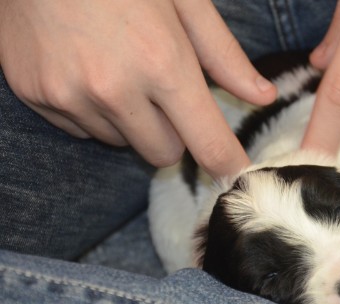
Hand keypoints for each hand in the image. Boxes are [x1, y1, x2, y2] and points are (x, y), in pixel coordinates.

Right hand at [0, 0, 276, 176]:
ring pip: (122, 143)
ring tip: (119, 70)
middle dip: (173, 134)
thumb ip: (223, 55)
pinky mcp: (37, 96)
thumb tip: (263, 96)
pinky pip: (82, 130)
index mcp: (161, 62)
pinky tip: (87, 70)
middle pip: (164, 154)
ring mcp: (70, 95)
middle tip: (164, 94)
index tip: (236, 173)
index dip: (227, 163)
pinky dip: (94, 112)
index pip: (206, 142)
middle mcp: (115, 88)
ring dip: (131, 121)